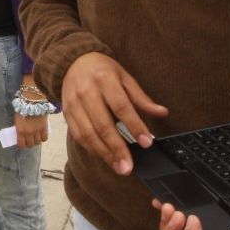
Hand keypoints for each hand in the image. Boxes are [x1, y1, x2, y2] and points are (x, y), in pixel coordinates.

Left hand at [12, 111, 48, 147]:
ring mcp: (37, 131)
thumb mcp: (17, 120)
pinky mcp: (44, 128)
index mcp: (20, 130)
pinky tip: (41, 135)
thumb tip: (21, 135)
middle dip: (29, 143)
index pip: (21, 144)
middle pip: (30, 145)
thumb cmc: (23, 109)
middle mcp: (28, 132)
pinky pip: (44, 138)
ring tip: (36, 137)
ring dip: (36, 141)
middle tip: (30, 140)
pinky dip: (43, 138)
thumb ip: (20, 128)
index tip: (23, 143)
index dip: (22, 145)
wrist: (32, 101)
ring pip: (38, 142)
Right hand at [59, 51, 166, 174]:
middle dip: (117, 148)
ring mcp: (73, 104)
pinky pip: (78, 136)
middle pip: (102, 124)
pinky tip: (105, 157)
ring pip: (88, 134)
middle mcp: (86, 92)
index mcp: (104, 79)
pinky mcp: (66, 114)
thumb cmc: (103, 71)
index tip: (147, 142)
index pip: (121, 106)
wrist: (72, 62)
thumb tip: (162, 113)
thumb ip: (141, 98)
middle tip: (129, 166)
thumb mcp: (125, 77)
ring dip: (104, 154)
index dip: (134, 125)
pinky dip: (92, 149)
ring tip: (119, 167)